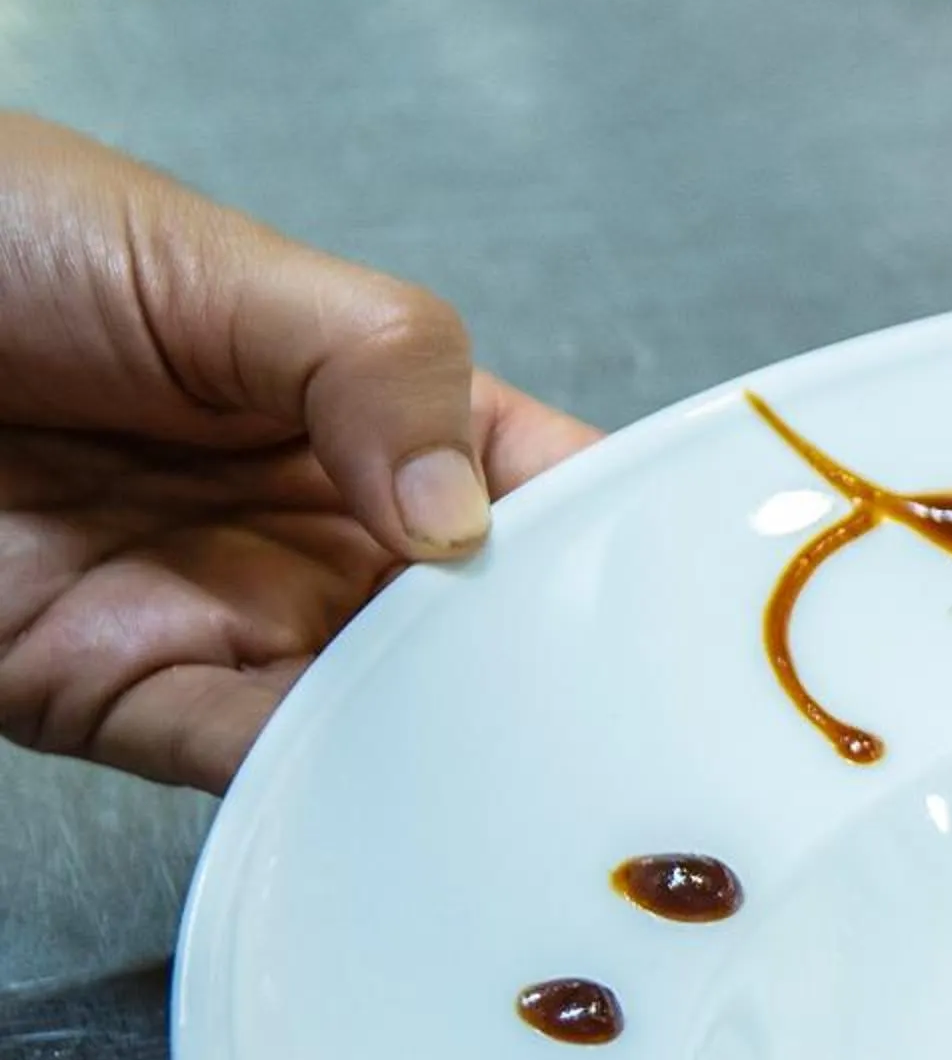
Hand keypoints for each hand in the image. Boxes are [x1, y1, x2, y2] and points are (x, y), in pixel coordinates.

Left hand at [0, 113, 595, 790]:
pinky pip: (252, 765)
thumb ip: (378, 368)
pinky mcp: (127, 698)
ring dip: (460, 750)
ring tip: (548, 783)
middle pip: (484, 629)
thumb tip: (471, 522)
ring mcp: (233, 619)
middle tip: (649, 727)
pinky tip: (398, 794)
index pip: (541, 488)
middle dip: (562, 677)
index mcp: (370, 411)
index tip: (716, 600)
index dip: (628, 541)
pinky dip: (327, 791)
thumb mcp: (217, 265)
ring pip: (388, 715)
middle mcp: (323, 529)